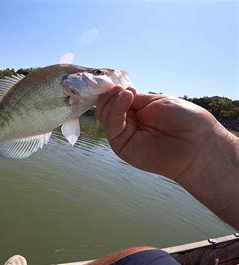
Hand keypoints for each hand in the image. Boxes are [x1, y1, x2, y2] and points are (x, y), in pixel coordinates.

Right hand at [97, 86, 238, 227]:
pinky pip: (112, 127)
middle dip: (109, 94)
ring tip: (125, 92)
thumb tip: (116, 90)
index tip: (112, 78)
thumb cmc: (184, 121)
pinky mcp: (122, 147)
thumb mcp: (156, 101)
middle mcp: (128, 123)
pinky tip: (127, 98)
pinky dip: (115, 110)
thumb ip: (134, 98)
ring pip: (105, 116)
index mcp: (137, 112)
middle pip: (106, 107)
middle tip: (116, 86)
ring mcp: (124, 136)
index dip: (112, 90)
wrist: (198, 144)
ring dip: (111, 101)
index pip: (115, 100)